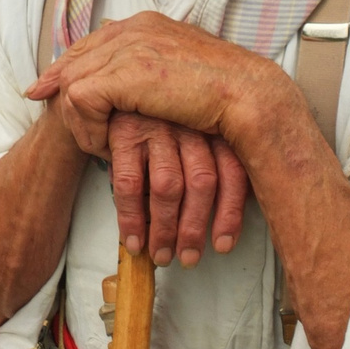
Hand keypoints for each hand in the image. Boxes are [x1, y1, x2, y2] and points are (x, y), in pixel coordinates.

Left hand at [25, 12, 282, 158]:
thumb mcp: (182, 74)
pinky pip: (80, 101)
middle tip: (47, 107)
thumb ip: (154, 69)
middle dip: (57, 85)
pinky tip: (106, 148)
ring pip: (73, 81)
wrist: (247, 97)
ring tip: (97, 144)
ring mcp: (128, 48)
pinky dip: (87, 128)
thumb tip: (132, 85)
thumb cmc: (226, 93)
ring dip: (79, 117)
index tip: (49, 86)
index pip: (93, 41)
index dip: (68, 64)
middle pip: (75, 56)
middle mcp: (134, 28)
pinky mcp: (122, 75)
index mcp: (148, 24)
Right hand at [108, 112, 248, 267]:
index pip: (232, 172)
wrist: (117, 89)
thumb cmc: (163, 121)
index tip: (223, 246)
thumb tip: (229, 215)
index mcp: (214, 126)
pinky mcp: (125, 132)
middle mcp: (190, 125)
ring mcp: (158, 127)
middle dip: (195, 228)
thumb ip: (212, 161)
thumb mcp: (195, 131)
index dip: (230, 214)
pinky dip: (132, 218)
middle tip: (189, 259)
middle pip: (202, 183)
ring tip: (161, 255)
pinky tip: (133, 240)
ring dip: (165, 228)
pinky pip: (130, 184)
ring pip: (168, 186)